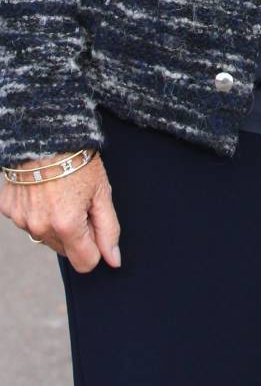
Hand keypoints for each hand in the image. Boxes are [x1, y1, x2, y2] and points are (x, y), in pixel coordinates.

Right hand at [0, 152, 121, 272]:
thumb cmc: (78, 158)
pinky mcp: (9, 209)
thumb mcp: (101, 191)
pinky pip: (28, 221)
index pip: (86, 262)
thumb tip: (113, 260)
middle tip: (79, 201)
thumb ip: (109, 229)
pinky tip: (43, 189)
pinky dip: (37, 210)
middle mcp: (40, 227)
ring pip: (46, 236)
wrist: (46, 133)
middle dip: (76, 232)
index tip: (96, 223)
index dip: (96, 245)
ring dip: (55, 223)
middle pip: (66, 249)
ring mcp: (21, 219)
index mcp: (67, 225)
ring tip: (61, 192)